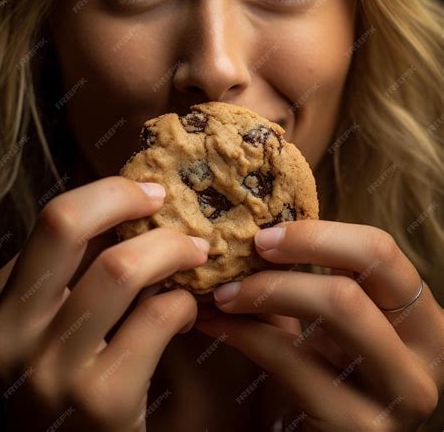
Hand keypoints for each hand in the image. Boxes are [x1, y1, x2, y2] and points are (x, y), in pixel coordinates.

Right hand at [0, 176, 209, 431]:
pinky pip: (157, 316)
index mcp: (3, 301)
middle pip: (64, 221)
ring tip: (194, 256)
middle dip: (125, 197)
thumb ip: (81, 268)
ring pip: (120, 267)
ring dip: (171, 250)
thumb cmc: (77, 377)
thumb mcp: (58, 318)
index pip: (54, 217)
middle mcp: (13, 330)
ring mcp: (52, 367)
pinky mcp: (101, 400)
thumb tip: (134, 202)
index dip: (109, 194)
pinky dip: (184, 302)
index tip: (149, 192)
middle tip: (167, 203)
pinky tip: (186, 312)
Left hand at [195, 219, 443, 430]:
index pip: (381, 250)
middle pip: (369, 265)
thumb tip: (259, 229)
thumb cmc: (326, 377)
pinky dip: (245, 333)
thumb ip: (313, 280)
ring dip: (267, 288)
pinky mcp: (360, 428)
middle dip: (300, 248)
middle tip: (249, 249)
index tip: (265, 234)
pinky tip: (217, 325)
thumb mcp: (332, 326)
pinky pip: (294, 359)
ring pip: (338, 303)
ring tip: (223, 292)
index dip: (319, 234)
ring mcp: (400, 396)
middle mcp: (426, 356)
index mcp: (423, 319)